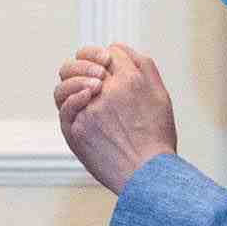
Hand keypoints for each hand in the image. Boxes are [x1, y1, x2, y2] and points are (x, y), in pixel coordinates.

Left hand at [54, 44, 177, 195]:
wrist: (148, 176)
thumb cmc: (157, 139)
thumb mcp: (161, 96)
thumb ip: (145, 68)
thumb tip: (120, 50)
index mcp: (132, 79)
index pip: (113, 51)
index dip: (110, 56)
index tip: (109, 67)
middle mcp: (108, 89)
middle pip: (84, 59)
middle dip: (86, 60)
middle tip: (93, 76)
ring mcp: (90, 109)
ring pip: (68, 80)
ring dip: (74, 79)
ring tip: (87, 92)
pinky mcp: (77, 128)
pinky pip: (64, 107)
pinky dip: (70, 101)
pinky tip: (82, 105)